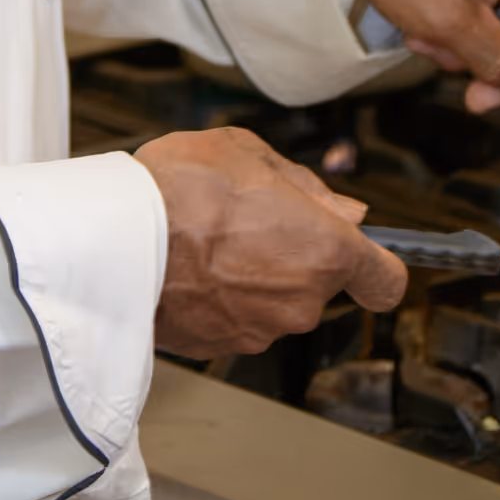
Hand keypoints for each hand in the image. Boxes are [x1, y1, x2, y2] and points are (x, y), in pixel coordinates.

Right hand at [133, 126, 406, 359]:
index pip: (384, 281)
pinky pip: (235, 319)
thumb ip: (307, 186)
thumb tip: (343, 211)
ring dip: (254, 277)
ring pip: (275, 302)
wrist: (115, 240)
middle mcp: (300, 301)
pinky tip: (190, 267)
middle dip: (294, 253)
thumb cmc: (181, 188)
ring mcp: (259, 331)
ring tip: (208, 239)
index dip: (376, 267)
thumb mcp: (251, 153)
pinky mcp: (219, 347)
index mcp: (324, 250)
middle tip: (249, 217)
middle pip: (318, 282)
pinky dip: (221, 298)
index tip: (367, 257)